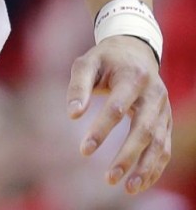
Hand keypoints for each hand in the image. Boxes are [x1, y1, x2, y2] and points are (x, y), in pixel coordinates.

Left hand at [67, 35, 171, 193]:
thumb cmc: (105, 59)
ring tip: (127, 188)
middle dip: (127, 156)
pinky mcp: (166, 120)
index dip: (102, 130)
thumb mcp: (87, 63)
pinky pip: (165, 147)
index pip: (118, 108)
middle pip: (144, 129)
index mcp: (133, 76)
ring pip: (159, 143)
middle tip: (108, 178)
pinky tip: (139, 183)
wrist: (135, 51)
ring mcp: (163, 108)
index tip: (84, 150)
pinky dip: (155, 167)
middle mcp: (154, 93)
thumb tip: (73, 115)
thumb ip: (78, 86)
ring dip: (145, 168)